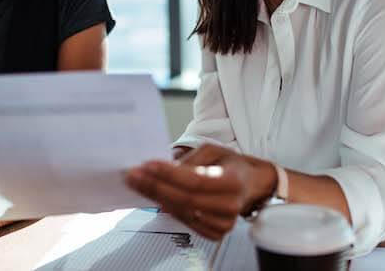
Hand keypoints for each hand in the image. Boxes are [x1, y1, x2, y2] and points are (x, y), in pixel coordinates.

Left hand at [126, 144, 276, 239]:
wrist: (250, 185)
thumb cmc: (231, 166)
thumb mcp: (213, 151)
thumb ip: (189, 160)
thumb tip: (164, 171)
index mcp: (233, 181)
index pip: (195, 180)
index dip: (169, 174)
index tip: (147, 165)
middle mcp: (230, 205)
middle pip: (185, 198)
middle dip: (155, 186)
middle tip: (134, 176)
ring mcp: (223, 223)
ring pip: (182, 212)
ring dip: (156, 198)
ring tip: (138, 184)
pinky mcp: (215, 232)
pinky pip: (185, 222)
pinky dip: (168, 209)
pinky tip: (156, 198)